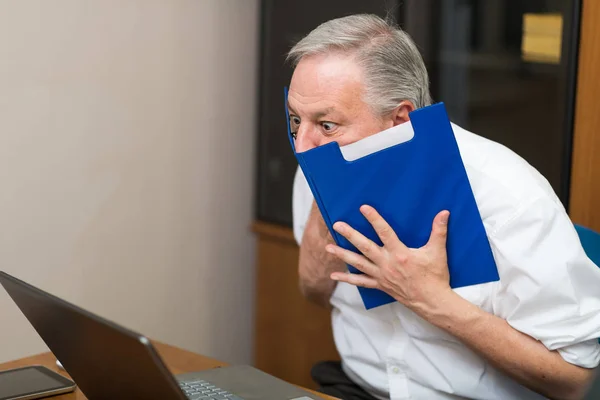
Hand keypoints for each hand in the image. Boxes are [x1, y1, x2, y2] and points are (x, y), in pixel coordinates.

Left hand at [327, 205, 451, 314]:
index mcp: (400, 254)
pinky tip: (333, 275)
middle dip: (350, 235)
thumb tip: (444, 212)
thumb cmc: (435, 276)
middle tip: (337, 225)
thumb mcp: (438, 252)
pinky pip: (360, 282)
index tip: (363, 208)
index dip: (373, 219)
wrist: (432, 301)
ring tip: (328, 247)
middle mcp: (387, 264)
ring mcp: (381, 275)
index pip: (384, 232)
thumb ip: (439, 231)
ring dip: (342, 255)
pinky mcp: (380, 285)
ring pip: (358, 263)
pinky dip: (346, 279)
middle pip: (365, 246)